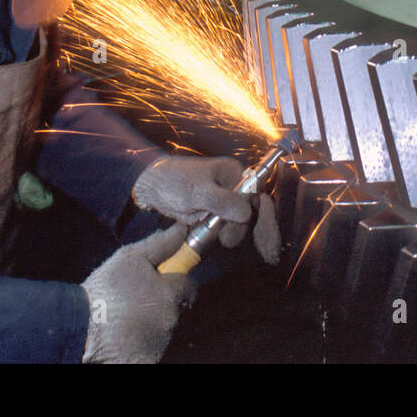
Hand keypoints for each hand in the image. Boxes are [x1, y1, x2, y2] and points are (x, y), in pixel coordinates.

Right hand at [80, 223, 194, 362]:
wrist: (82, 328)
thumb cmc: (106, 290)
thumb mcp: (130, 258)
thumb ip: (160, 244)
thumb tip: (181, 230)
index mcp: (169, 294)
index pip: (188, 285)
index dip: (175, 280)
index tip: (160, 279)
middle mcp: (170, 320)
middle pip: (176, 306)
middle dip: (162, 299)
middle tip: (137, 295)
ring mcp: (161, 341)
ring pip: (163, 324)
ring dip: (152, 318)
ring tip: (126, 313)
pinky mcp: (150, 357)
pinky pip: (152, 344)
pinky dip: (143, 337)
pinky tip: (125, 331)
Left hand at [132, 155, 280, 263]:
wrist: (150, 187)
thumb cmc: (173, 181)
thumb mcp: (197, 191)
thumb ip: (222, 201)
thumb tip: (247, 213)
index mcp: (234, 174)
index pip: (258, 197)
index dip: (265, 219)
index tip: (266, 242)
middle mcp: (233, 187)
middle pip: (252, 212)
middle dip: (243, 229)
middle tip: (228, 241)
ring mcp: (224, 201)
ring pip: (240, 223)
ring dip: (231, 233)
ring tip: (216, 236)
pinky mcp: (214, 214)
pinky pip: (227, 227)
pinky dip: (225, 235)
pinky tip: (219, 240)